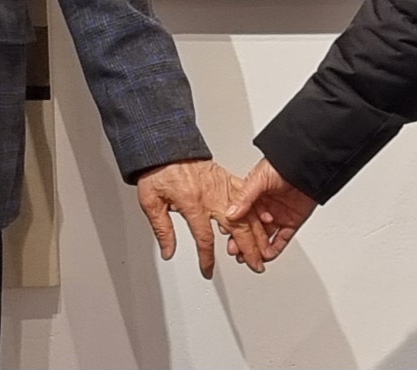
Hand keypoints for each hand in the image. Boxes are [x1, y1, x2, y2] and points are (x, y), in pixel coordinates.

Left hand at [136, 159, 267, 277]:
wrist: (166, 146)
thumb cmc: (158, 171)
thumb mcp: (150, 202)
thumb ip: (162, 230)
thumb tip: (168, 252)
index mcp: (192, 203)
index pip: (204, 238)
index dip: (208, 258)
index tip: (208, 270)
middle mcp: (212, 195)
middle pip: (236, 227)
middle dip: (249, 249)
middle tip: (255, 265)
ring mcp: (222, 185)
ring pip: (246, 212)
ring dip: (258, 233)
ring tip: (264, 249)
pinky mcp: (226, 178)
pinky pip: (247, 195)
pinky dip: (257, 208)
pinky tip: (266, 219)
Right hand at [224, 157, 317, 264]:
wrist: (309, 166)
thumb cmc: (284, 165)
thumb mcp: (259, 179)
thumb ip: (245, 197)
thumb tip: (230, 214)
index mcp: (253, 196)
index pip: (240, 217)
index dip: (234, 230)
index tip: (229, 239)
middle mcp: (264, 207)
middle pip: (251, 230)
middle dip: (243, 243)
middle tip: (237, 252)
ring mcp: (278, 215)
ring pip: (264, 238)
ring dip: (257, 250)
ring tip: (251, 258)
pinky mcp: (291, 222)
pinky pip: (282, 239)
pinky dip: (275, 249)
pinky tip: (267, 256)